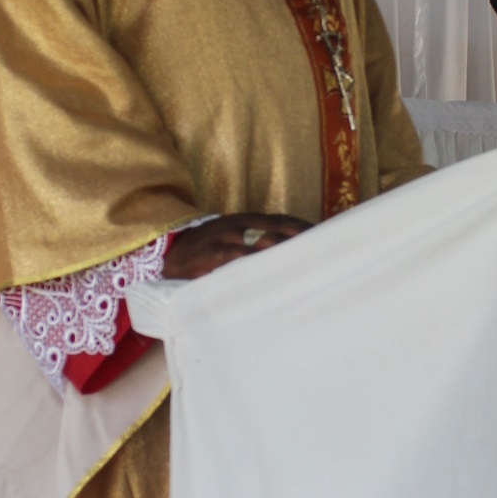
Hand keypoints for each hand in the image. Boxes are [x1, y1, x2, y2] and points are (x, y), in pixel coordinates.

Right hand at [163, 212, 311, 279]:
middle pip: (278, 230)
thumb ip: (257, 239)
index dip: (303, 228)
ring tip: (303, 267)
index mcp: (246, 220)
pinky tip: (269, 277)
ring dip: (282, 255)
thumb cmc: (208, 247)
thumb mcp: (233, 236)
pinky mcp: (213, 254)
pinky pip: (238, 259)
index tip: (324, 239)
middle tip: (322, 255)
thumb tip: (285, 251)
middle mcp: (239, 225)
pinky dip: (254, 266)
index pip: (282, 220)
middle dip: (300, 241)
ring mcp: (227, 238)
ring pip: (261, 245)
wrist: (172, 251)